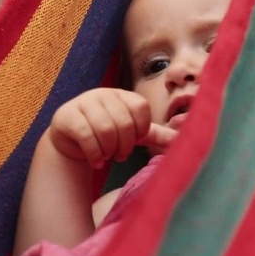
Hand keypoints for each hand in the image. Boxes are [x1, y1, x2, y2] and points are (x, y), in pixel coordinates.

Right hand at [48, 89, 176, 167]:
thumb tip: (187, 138)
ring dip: (109, 150)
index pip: (140, 107)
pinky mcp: (67, 116)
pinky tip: (96, 161)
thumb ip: (156, 134)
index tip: (135, 141)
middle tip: (120, 155)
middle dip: (124, 145)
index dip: (141, 128)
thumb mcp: (133, 133)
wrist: (70, 139)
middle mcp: (102, 94)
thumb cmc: (107, 134)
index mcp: (122, 95)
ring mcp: (83, 103)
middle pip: (124, 121)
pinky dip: (94, 153)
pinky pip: (86, 135)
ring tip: (107, 157)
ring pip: (105, 129)